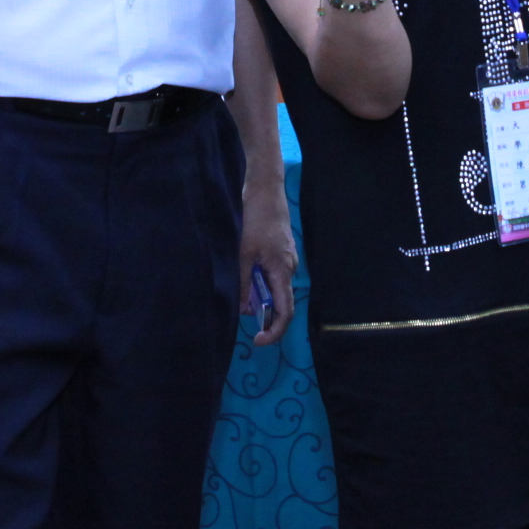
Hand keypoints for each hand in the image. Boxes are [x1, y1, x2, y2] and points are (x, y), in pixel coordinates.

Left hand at [239, 186, 298, 347]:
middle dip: (260, 309)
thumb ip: (243, 282)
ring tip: (239, 282)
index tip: (258, 339)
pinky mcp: (281, 251)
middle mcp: (290, 268)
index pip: (285, 312)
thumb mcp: (242, 253)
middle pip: (279, 301)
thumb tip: (243, 309)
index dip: (274, 331)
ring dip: (257, 292)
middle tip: (238, 305)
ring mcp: (287, 258)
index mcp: (283, 271)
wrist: (265, 189)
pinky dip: (259, 279)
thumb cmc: (254, 219)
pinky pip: (273, 274)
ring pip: (274, 286)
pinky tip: (245, 269)